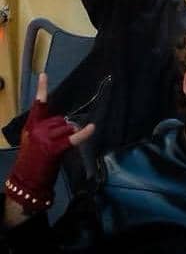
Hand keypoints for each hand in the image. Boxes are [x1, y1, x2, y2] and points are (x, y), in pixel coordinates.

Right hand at [5, 74, 94, 211]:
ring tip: (59, 149)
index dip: (42, 89)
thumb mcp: (33, 139)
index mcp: (31, 125)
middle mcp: (37, 129)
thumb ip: (46, 128)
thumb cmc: (32, 160)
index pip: (38, 104)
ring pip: (68, 129)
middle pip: (61, 120)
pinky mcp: (54, 148)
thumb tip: (69, 124)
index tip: (44, 74)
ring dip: (70, 136)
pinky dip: (84, 134)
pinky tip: (92, 128)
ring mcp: (45, 138)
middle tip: (58, 143)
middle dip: (65, 130)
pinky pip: (73, 139)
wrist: (25, 179)